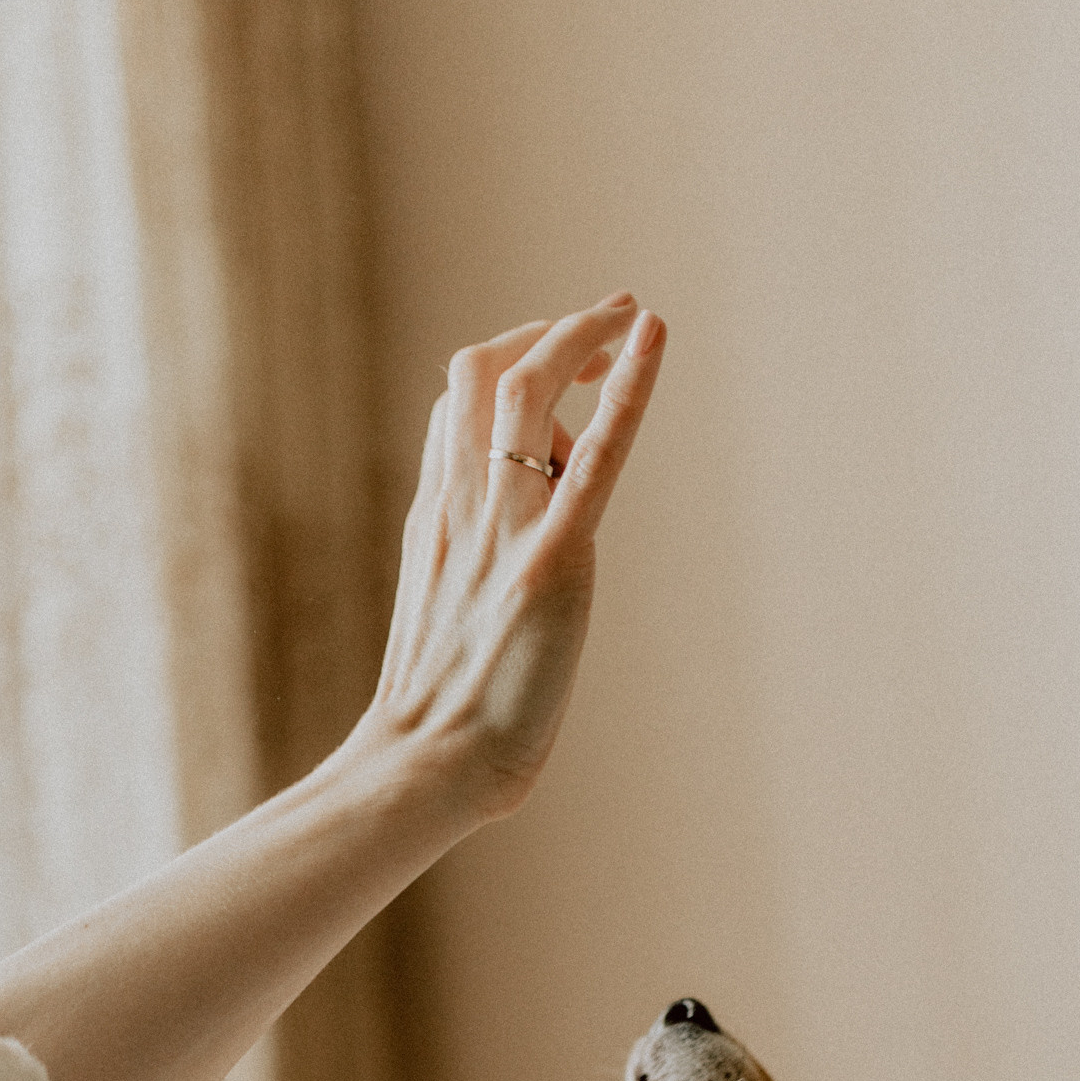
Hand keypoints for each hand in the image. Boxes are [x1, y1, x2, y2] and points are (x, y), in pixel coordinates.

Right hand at [364, 293, 664, 819]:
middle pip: (480, 375)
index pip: (457, 410)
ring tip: (629, 314)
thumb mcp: (451, 628)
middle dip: (543, 332)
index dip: (505, 370)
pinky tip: (652, 336)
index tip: (555, 370)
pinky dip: (626, 386)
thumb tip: (524, 557)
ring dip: (580, 334)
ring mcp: (504, 530)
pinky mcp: (552, 562)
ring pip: (524, 390)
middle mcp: (461, 508)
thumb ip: (475, 577)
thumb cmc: (442, 725)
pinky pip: (592, 454)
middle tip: (603, 318)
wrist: (428, 766)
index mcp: (435, 521)